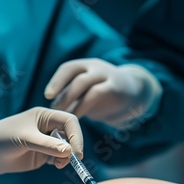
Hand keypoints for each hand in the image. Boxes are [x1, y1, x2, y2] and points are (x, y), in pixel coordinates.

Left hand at [0, 107, 83, 175]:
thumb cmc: (1, 138)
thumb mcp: (24, 139)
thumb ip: (47, 145)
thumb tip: (69, 151)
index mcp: (45, 116)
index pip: (69, 121)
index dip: (76, 135)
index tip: (76, 151)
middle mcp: (48, 128)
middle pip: (71, 135)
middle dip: (74, 147)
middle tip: (73, 160)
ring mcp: (46, 142)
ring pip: (67, 148)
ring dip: (68, 157)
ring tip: (59, 164)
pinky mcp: (43, 156)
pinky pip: (60, 158)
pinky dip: (62, 162)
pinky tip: (56, 166)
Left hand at [45, 58, 161, 127]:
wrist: (135, 92)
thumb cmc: (105, 94)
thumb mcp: (89, 90)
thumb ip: (73, 96)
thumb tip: (51, 109)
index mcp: (86, 66)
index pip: (68, 69)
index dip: (57, 81)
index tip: (48, 96)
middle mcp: (96, 68)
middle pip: (77, 77)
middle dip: (64, 94)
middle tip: (54, 110)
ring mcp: (107, 76)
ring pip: (86, 84)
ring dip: (73, 101)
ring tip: (66, 116)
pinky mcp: (115, 87)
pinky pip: (96, 94)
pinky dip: (83, 106)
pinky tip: (78, 117)